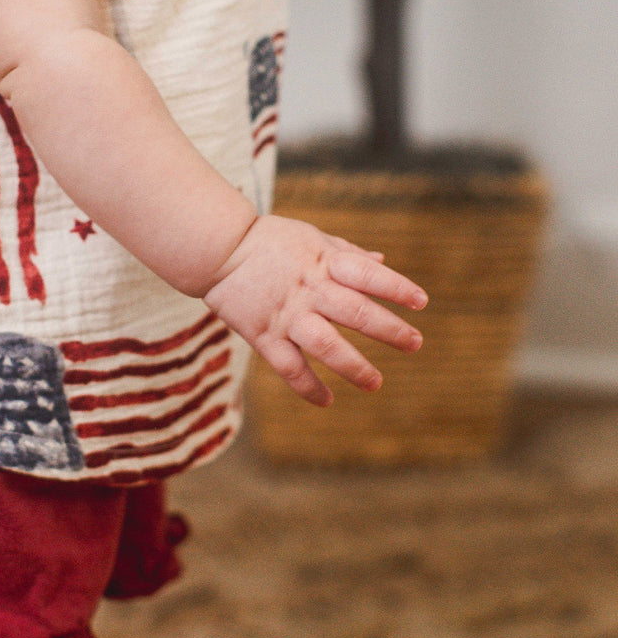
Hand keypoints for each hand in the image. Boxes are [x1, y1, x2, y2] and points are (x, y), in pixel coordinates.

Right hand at [202, 214, 427, 406]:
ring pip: (326, 345)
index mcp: (323, 261)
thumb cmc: (268, 240)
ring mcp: (287, 314)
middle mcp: (309, 289)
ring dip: (354, 366)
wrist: (217, 249)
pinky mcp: (263, 334)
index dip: (396, 287)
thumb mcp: (311, 237)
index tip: (420, 302)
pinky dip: (308, 387)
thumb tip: (383, 261)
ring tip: (375, 383)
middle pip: (356, 312)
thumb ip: (347, 252)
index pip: (368, 274)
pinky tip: (327, 400)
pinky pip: (289, 366)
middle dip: (390, 330)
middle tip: (414, 343)